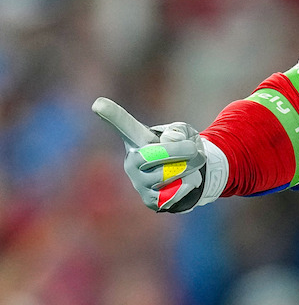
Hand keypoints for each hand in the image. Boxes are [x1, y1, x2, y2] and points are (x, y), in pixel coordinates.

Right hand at [92, 97, 227, 212]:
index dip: (112, 114)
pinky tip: (185, 182)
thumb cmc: (183, 148)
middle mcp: (132, 160)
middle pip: (155, 154)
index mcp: (138, 139)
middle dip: (181, 151)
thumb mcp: (185, 133)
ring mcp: (139, 182)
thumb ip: (179, 132)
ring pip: (169, 174)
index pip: (124, 125)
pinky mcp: (150, 200)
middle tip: (195, 149)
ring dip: (190, 168)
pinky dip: (189, 185)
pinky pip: (174, 193)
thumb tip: (169, 141)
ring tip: (190, 166)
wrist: (190, 175)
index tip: (97, 103)